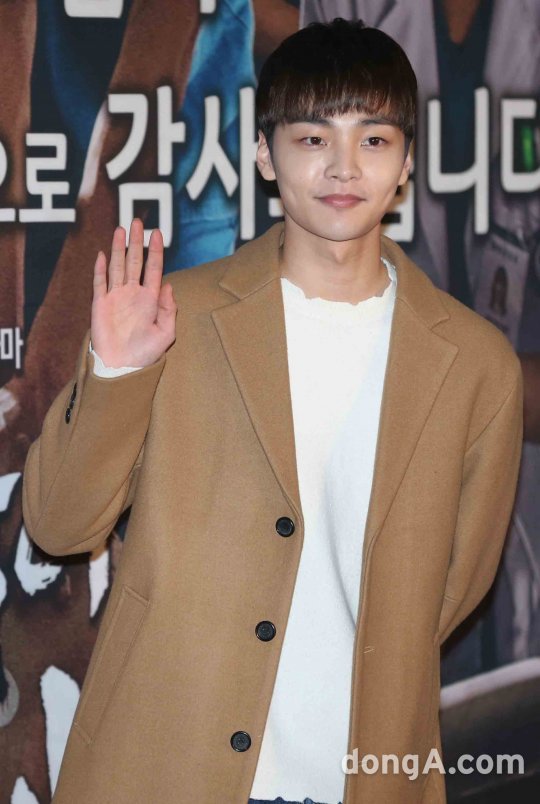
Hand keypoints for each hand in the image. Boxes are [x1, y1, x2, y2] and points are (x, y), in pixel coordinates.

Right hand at [91, 219, 176, 367]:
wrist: (122, 367)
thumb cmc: (146, 354)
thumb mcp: (166, 333)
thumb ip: (169, 309)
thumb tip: (169, 285)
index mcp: (150, 299)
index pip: (154, 269)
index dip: (156, 251)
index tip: (158, 233)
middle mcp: (133, 294)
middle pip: (134, 261)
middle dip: (136, 242)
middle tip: (138, 221)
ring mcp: (116, 298)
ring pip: (117, 266)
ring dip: (118, 248)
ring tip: (121, 229)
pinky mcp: (100, 304)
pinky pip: (99, 282)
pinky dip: (100, 268)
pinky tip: (102, 254)